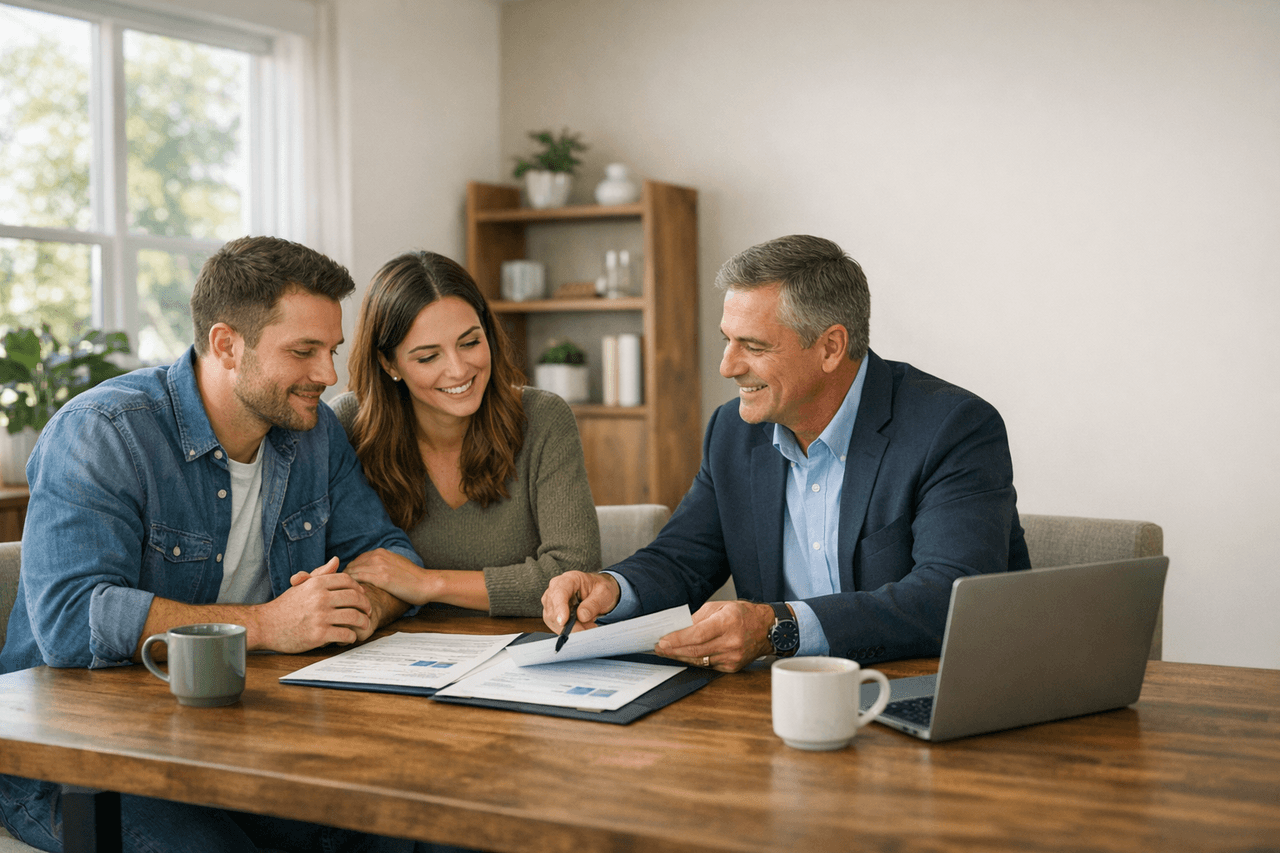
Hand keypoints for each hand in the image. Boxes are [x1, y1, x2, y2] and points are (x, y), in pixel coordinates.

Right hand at [259, 557, 373, 651]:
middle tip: (368, 611)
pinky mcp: (319, 634)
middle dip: (366, 604)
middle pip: (355, 597)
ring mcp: (320, 616)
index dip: (359, 587)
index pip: (347, 580)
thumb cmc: (285, 606)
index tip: (362, 595)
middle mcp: (320, 598)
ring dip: (363, 621)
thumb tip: (336, 560)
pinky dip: (352, 636)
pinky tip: (350, 637)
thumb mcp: (302, 586)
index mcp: (317, 584)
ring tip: (363, 624)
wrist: (265, 626)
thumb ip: (320, 573)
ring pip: (354, 616)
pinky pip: (346, 634)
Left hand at [343, 548, 430, 604]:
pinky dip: (352, 588)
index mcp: (381, 552)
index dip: (350, 573)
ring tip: (343, 596)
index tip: (347, 585)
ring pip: (352, 573)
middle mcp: (377, 556)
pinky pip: (358, 580)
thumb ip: (382, 565)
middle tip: (341, 592)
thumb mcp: (396, 564)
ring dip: (345, 584)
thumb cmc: (413, 578)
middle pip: (351, 566)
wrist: (426, 583)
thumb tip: (371, 571)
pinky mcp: (381, 578)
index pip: (356, 561)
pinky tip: (351, 597)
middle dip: (344, 579)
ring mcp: (379, 566)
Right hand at [542, 571, 619, 633]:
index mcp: (570, 579)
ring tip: (588, 625)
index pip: (559, 592)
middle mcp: (557, 588)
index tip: (563, 621)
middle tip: (588, 627)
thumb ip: (593, 604)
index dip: (559, 608)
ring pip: (553, 620)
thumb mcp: (604, 593)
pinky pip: (555, 625)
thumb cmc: (599, 589)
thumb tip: (581, 616)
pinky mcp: (552, 612)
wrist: (598, 592)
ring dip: (571, 628)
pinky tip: (581, 626)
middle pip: (553, 609)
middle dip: (570, 623)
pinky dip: (569, 630)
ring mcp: (552, 600)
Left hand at [653, 600, 775, 671]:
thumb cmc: (743, 615)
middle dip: (673, 650)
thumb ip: (698, 617)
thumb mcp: (720, 606)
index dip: (678, 639)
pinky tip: (684, 655)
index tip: (662, 641)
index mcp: (727, 623)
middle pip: (696, 650)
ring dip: (681, 656)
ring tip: (667, 652)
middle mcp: (731, 642)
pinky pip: (708, 665)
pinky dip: (694, 660)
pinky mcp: (732, 667)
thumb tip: (679, 628)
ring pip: (700, 660)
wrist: (766, 629)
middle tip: (659, 648)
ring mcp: (732, 657)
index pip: (698, 635)